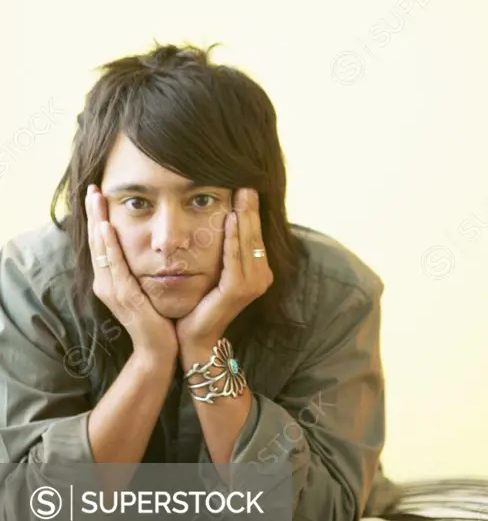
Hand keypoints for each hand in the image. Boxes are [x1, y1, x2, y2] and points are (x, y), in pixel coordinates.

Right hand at [86, 185, 177, 362]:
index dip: (97, 218)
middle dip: (93, 213)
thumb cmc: (157, 318)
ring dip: (97, 222)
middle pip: (95, 241)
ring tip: (95, 199)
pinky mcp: (122, 296)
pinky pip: (113, 266)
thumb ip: (141, 269)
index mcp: (110, 280)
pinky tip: (106, 227)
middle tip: (92, 188)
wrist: (159, 349)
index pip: (101, 243)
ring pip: (100, 249)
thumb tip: (149, 245)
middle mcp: (105, 283)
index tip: (98, 194)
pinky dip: (108, 246)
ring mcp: (111, 289)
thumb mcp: (146, 287)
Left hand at [176, 188, 273, 352]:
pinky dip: (233, 238)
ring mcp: (253, 285)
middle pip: (255, 235)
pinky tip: (231, 220)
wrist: (194, 337)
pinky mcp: (239, 291)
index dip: (251, 211)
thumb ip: (223, 249)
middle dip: (250, 208)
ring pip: (248, 244)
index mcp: (257, 271)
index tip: (245, 186)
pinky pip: (235, 259)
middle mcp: (261, 277)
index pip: (254, 235)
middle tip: (246, 183)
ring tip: (241, 194)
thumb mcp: (213, 271)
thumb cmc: (199, 304)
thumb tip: (221, 218)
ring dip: (244, 218)